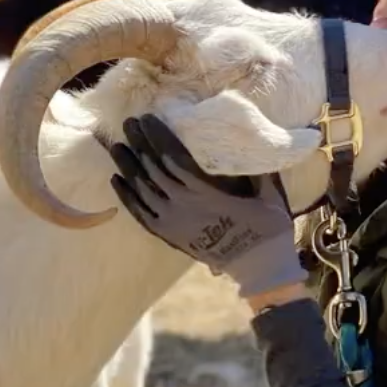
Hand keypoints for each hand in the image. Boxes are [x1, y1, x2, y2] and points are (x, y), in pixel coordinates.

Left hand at [109, 114, 307, 296]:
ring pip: (142, 189)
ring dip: (128, 167)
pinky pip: (140, 213)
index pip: (172, 157)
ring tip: (117, 147)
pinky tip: (117, 181)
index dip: (157, 137)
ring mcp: (172, 222)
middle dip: (139, 144)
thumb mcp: (269, 192)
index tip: (146, 118)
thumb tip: (250, 139)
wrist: (258, 267)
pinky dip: (126, 196)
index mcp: (205, 191)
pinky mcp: (169, 236)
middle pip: (153, 169)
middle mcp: (183, 204)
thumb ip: (256, 167)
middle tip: (128, 123)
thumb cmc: (268, 228)